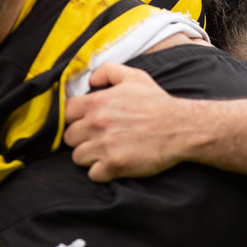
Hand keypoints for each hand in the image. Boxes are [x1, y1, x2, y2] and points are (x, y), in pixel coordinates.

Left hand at [64, 62, 192, 181]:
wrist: (181, 128)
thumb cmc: (157, 103)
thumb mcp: (135, 77)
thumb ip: (108, 71)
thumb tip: (90, 80)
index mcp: (97, 102)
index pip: (65, 113)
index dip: (75, 118)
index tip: (86, 121)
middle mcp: (97, 124)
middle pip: (69, 137)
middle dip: (81, 138)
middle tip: (98, 137)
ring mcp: (104, 146)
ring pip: (78, 157)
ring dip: (90, 156)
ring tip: (106, 151)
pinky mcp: (114, 166)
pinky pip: (93, 174)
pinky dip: (101, 171)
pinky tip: (114, 163)